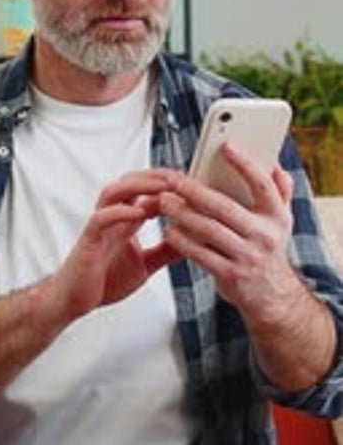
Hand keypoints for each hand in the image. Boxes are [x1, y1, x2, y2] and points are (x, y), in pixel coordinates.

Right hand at [55, 170, 179, 319]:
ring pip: (113, 193)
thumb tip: (192, 243)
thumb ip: (165, 252)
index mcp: (126, 223)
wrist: (73, 300)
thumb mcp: (145, 265)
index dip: (169, 187)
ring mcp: (99, 227)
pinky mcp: (88, 241)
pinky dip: (119, 212)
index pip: (148, 194)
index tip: (193, 185)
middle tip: (181, 177)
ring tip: (162, 185)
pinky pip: (100, 219)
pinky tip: (137, 211)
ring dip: (138, 185)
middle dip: (155, 176)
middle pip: (130, 183)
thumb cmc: (104, 281)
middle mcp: (112, 219)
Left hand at [160, 143, 296, 327]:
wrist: (272, 298)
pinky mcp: (230, 275)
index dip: (245, 164)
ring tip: (164, 201)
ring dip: (182, 214)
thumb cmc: (269, 252)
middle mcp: (264, 236)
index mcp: (277, 217)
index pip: (262, 184)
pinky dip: (182, 241)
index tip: (225, 146)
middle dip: (194, 191)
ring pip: (208, 229)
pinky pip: (200, 254)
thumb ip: (280, 192)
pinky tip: (169, 230)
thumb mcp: (281, 222)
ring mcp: (247, 257)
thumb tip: (275, 166)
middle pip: (224, 207)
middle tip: (173, 180)